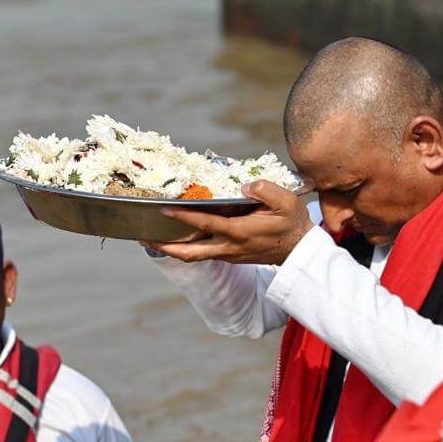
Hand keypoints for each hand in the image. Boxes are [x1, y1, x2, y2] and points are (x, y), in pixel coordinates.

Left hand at [144, 180, 313, 264]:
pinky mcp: (230, 255)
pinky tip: (177, 235)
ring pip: (192, 255)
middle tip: (143, 236)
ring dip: (171, 247)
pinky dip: (186, 246)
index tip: (164, 208)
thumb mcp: (286, 201)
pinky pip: (202, 253)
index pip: (205, 224)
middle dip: (163, 245)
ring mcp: (228, 254)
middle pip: (188, 253)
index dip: (183, 216)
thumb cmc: (292, 222)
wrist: (300, 250)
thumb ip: (265, 190)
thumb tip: (245, 186)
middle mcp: (228, 247)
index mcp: (239, 232)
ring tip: (151, 236)